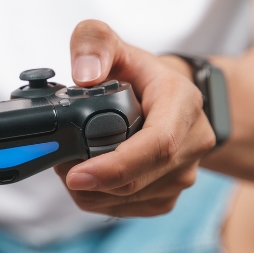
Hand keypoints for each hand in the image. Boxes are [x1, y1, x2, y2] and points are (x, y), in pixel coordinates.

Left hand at [54, 20, 216, 216]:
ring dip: (92, 191)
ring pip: (131, 198)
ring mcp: (185, 173)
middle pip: (140, 179)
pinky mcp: (170, 194)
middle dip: (92, 181)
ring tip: (70, 165)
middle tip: (59, 165)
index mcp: (183, 103)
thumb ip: (93, 44)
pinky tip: (88, 179)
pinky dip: (101, 200)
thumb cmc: (136, 72)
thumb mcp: (111, 43)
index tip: (77, 174)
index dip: (117, 166)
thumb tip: (84, 76)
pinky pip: (131, 209)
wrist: (165, 96)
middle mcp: (193, 142)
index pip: (159, 145)